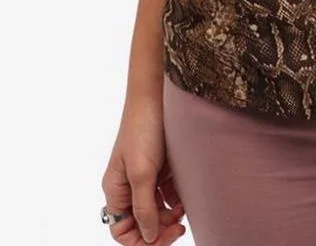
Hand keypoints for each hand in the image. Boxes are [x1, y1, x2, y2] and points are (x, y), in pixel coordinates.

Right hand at [101, 92, 185, 243]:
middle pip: (141, 222)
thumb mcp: (142, 172)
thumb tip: (148, 236)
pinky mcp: (162, 167)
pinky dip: (176, 199)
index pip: (122, 230)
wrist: (158, 97)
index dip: (141, 239)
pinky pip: (168, 193)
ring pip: (156, 209)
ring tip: (183, 211)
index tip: (162, 236)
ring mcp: (146, 176)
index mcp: (115, 190)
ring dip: (169, 215)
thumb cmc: (143, 130)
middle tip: (179, 227)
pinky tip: (186, 198)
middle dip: (159, 228)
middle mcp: (128, 186)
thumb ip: (144, 207)